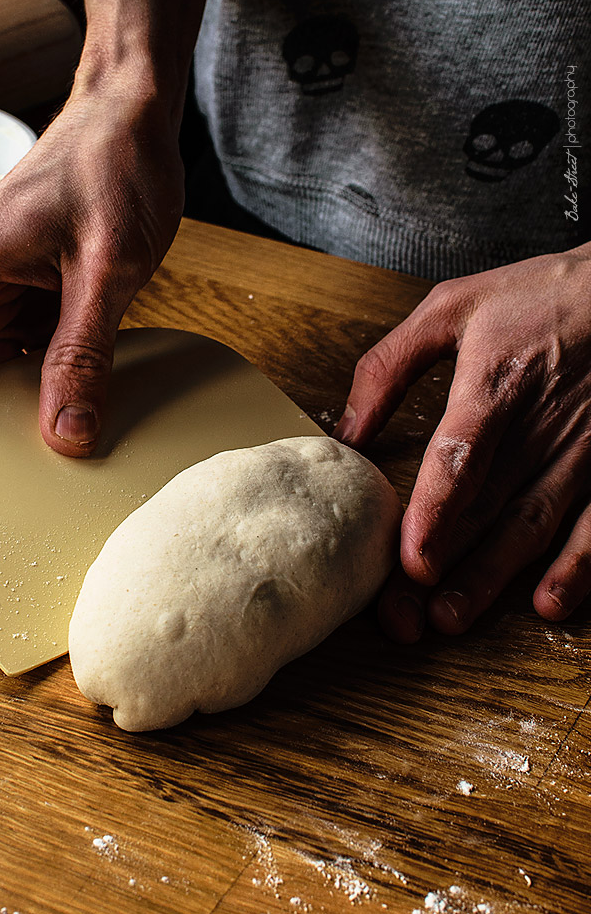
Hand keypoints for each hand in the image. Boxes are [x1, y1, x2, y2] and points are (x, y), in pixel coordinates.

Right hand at [0, 81, 184, 456]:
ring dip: (33, 404)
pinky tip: (97, 397)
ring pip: (2, 373)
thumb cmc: (112, 163)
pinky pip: (40, 351)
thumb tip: (66, 433)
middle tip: (41, 471)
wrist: (135, 111)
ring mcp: (11, 293)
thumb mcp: (107, 267)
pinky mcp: (44, 294)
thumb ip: (83, 351)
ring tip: (76, 441)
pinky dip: (63, 376)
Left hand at [333, 245, 590, 639]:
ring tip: (452, 618)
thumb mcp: (451, 307)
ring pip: (532, 526)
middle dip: (445, 567)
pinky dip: (578, 567)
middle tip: (406, 616)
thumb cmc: (537, 295)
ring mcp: (582, 450)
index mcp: (494, 383)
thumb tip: (345, 428)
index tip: (410, 559)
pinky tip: (549, 602)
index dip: (435, 512)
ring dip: (494, 578)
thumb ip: (389, 366)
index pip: (461, 457)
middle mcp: (540, 424)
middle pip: (486, 507)